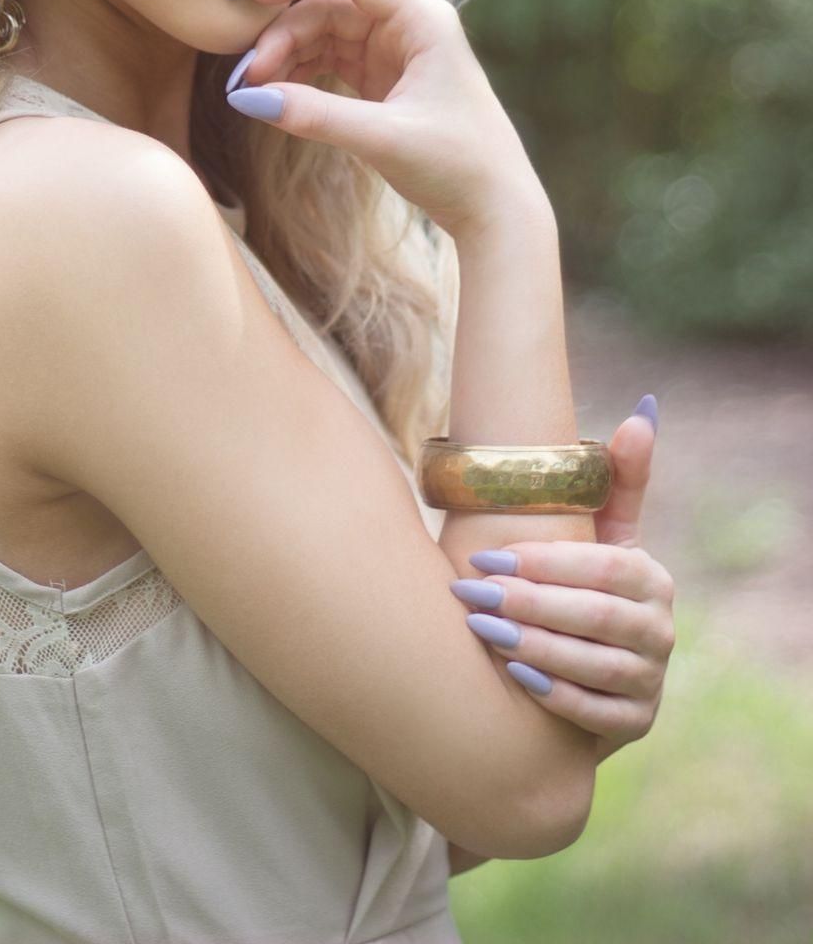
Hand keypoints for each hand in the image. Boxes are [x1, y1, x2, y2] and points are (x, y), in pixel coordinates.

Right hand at [224, 0, 544, 240]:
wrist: (495, 210)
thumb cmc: (459, 165)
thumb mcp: (383, 138)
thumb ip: (316, 115)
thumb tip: (250, 98)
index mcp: (422, 19)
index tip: (256, 0)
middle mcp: (409, 27)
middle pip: (329, 9)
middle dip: (285, 36)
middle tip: (249, 77)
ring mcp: (395, 54)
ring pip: (327, 36)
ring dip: (289, 58)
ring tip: (254, 91)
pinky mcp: (385, 83)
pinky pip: (333, 64)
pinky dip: (303, 77)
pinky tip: (278, 97)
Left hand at [451, 403, 674, 759]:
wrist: (575, 660)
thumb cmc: (575, 580)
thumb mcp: (598, 530)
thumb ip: (618, 476)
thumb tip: (645, 407)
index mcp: (653, 578)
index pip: (604, 566)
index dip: (545, 562)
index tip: (487, 556)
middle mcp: (662, 630)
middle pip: (596, 616)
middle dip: (529, 604)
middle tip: (470, 595)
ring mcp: (652, 680)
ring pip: (595, 666)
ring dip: (535, 648)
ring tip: (481, 632)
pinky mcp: (636, 724)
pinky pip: (596, 714)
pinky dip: (555, 696)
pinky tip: (513, 678)